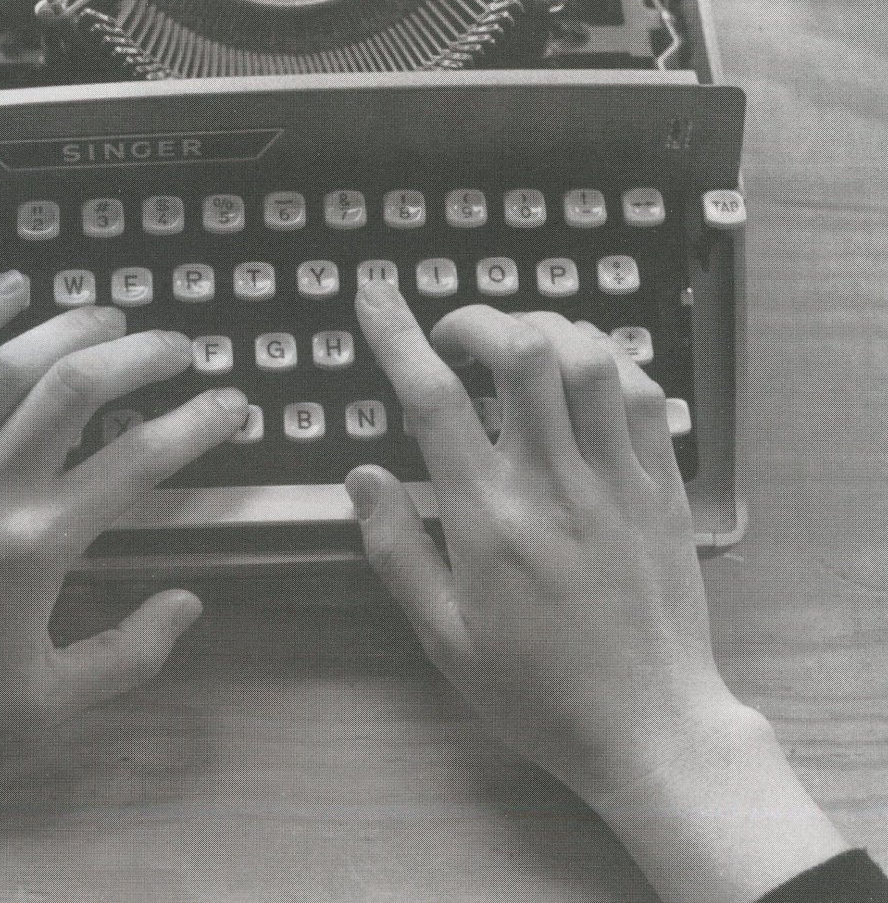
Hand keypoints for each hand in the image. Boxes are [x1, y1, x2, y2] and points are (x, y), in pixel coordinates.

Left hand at [0, 271, 248, 813]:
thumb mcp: (47, 698)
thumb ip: (128, 655)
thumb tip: (190, 602)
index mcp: (38, 543)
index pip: (139, 462)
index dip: (198, 424)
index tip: (232, 404)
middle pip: (79, 387)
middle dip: (142, 354)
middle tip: (178, 347)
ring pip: (13, 362)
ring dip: (74, 326)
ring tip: (114, 317)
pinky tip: (14, 286)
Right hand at [347, 283, 846, 902]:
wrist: (648, 727)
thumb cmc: (537, 691)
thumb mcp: (444, 636)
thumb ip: (397, 550)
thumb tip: (361, 477)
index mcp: (490, 520)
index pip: (435, 401)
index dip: (398, 334)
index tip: (375, 296)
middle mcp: (555, 483)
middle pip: (521, 353)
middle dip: (476, 319)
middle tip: (452, 336)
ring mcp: (618, 480)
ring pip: (587, 358)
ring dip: (542, 328)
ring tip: (514, 346)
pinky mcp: (662, 488)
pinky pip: (644, 393)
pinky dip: (606, 360)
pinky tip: (582, 374)